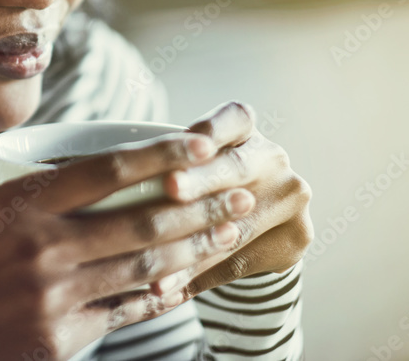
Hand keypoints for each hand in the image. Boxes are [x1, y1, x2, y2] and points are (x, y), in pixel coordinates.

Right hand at [0, 119, 253, 360]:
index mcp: (17, 208)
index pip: (104, 172)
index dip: (158, 156)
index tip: (196, 144)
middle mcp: (44, 250)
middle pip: (141, 223)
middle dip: (199, 207)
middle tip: (239, 193)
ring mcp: (56, 299)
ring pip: (143, 269)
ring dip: (194, 250)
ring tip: (228, 233)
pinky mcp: (61, 341)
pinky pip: (122, 313)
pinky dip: (156, 297)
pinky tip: (180, 286)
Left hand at [154, 101, 313, 299]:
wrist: (255, 218)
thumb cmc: (203, 181)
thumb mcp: (192, 162)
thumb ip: (172, 164)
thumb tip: (113, 174)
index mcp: (245, 130)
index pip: (233, 118)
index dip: (212, 128)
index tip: (190, 139)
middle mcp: (272, 158)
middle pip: (235, 168)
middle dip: (201, 181)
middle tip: (171, 188)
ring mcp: (291, 197)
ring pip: (236, 224)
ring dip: (191, 245)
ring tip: (154, 261)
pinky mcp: (295, 238)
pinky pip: (237, 261)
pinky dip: (197, 277)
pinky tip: (166, 289)